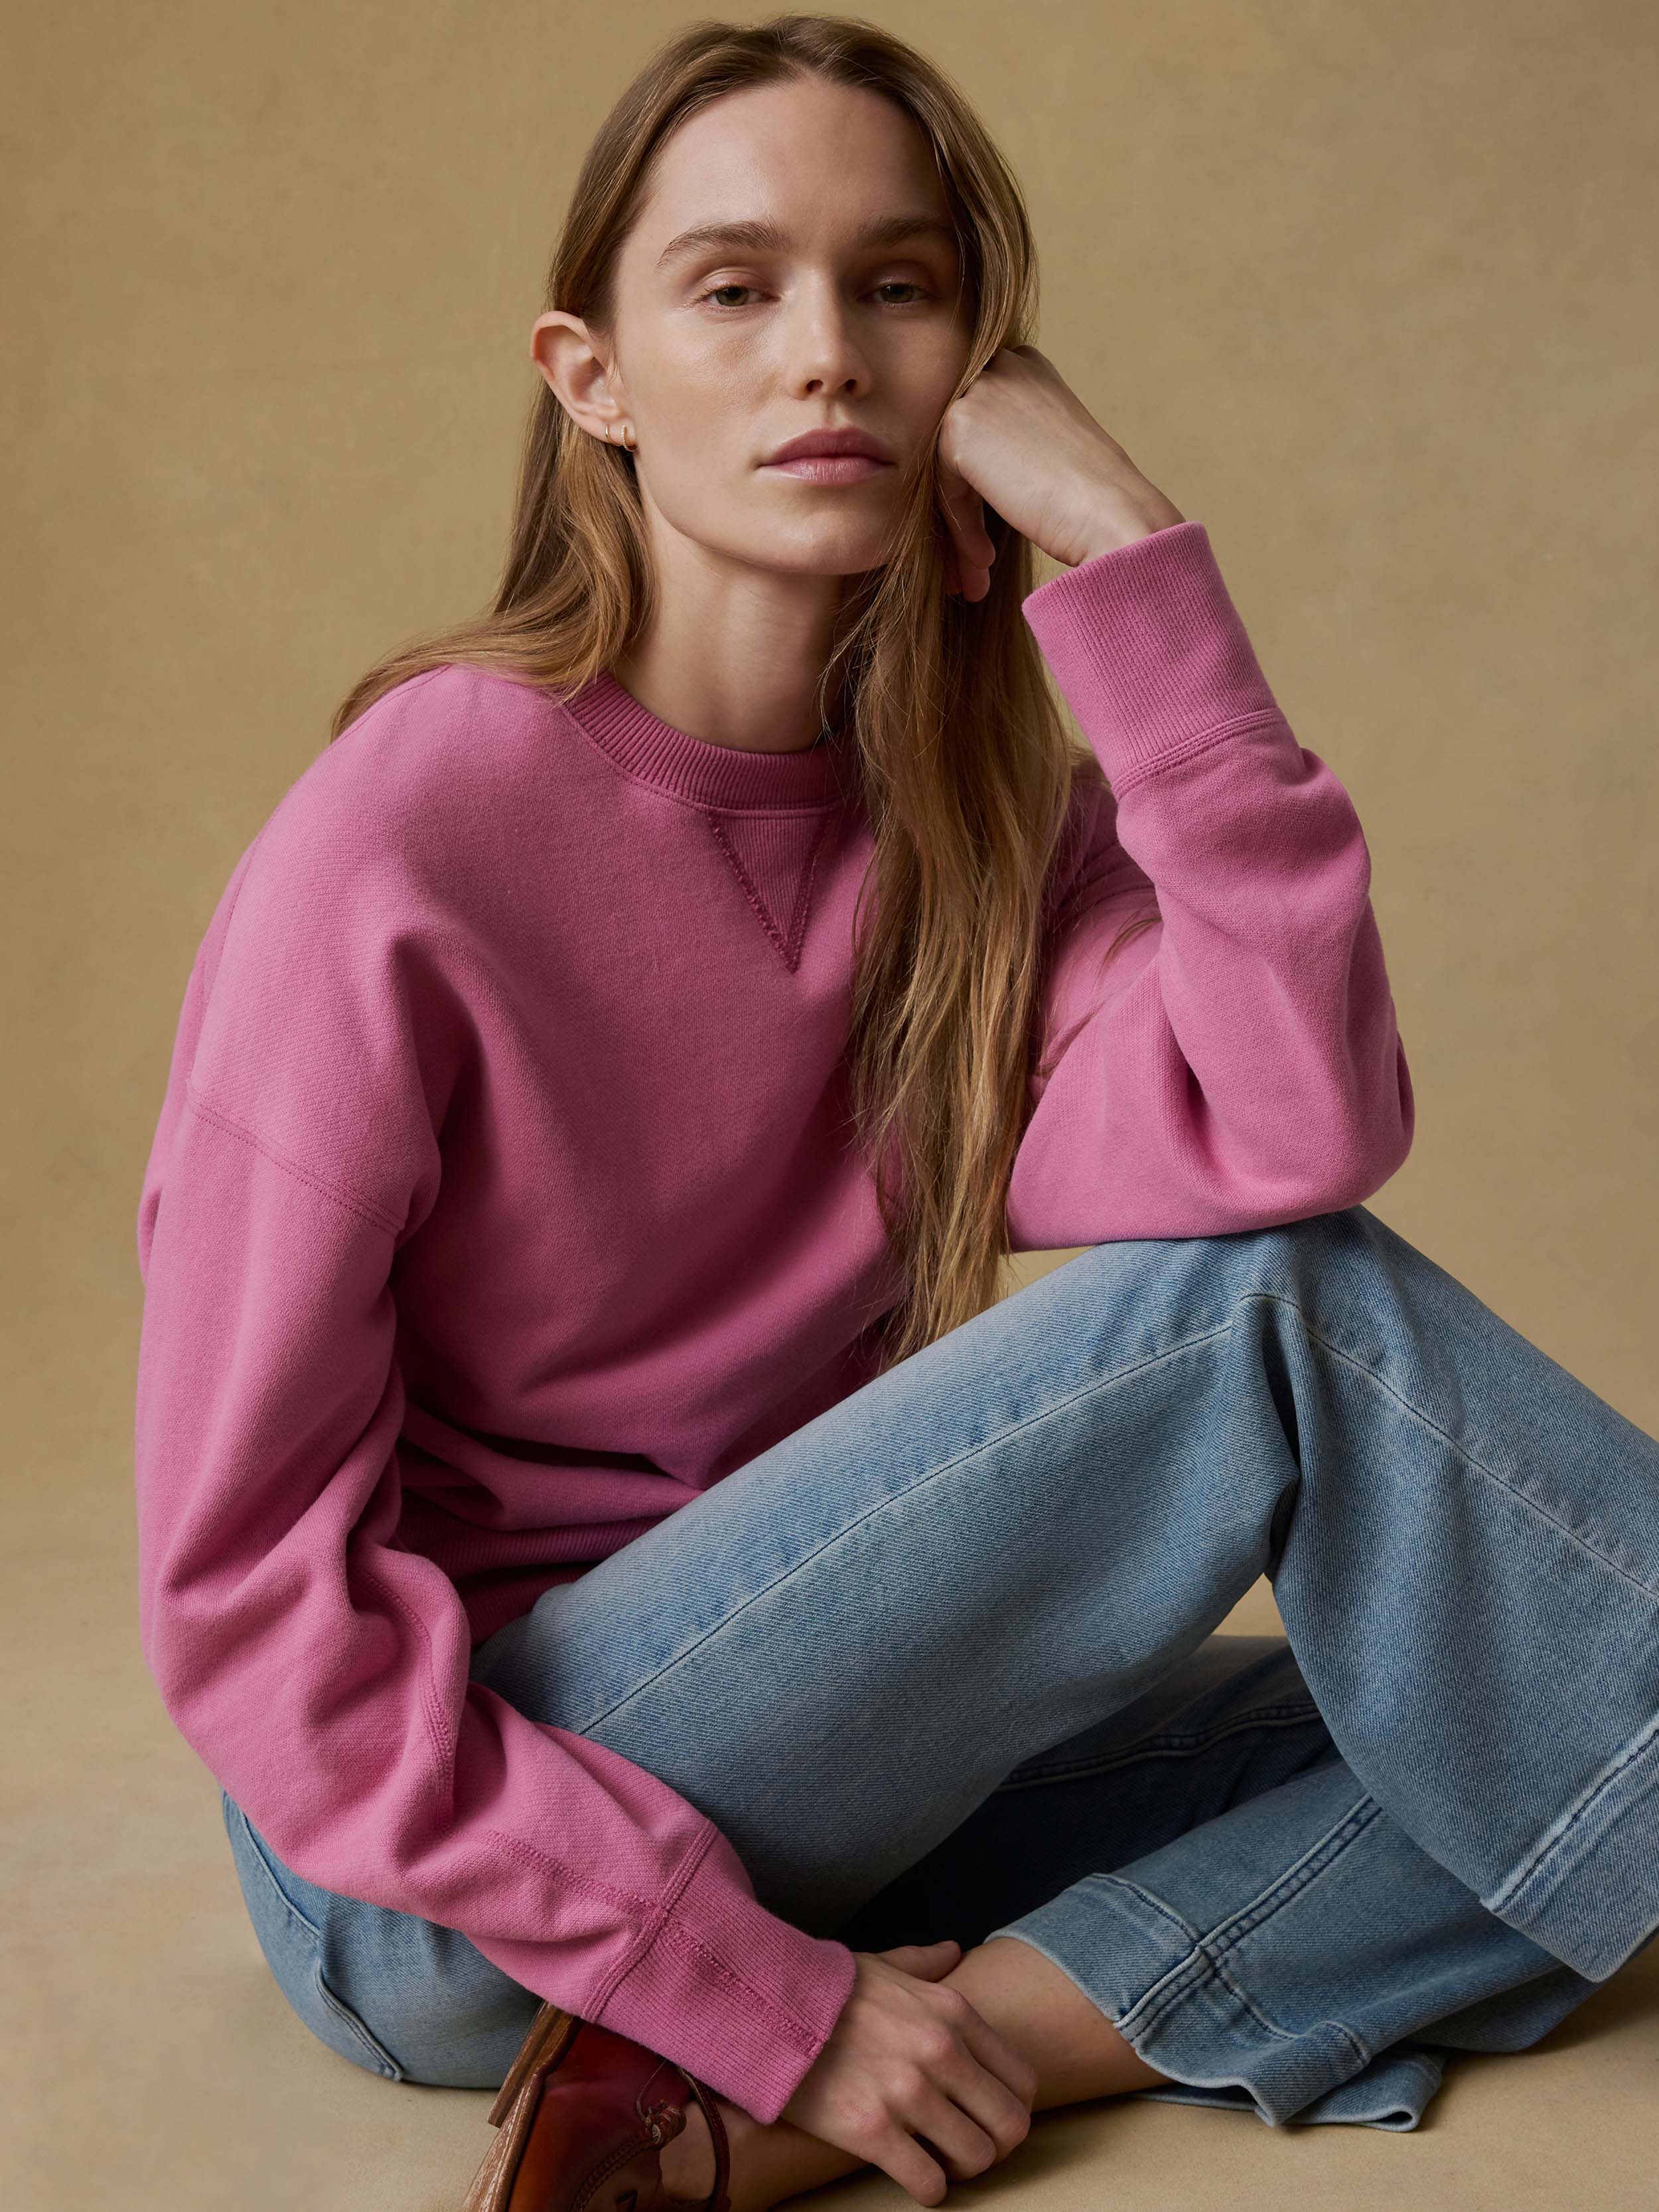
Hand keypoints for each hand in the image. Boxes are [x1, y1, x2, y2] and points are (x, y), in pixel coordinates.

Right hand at [779, 1939, 1038, 2205]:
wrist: (766, 2006)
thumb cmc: (826, 1989)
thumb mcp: (884, 1964)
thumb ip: (925, 1964)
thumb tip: (953, 1952)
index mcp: (952, 2012)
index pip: (1021, 2080)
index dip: (1009, 2107)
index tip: (985, 2115)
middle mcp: (941, 2050)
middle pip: (1009, 2125)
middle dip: (994, 2144)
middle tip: (965, 2145)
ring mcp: (908, 2092)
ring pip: (976, 2159)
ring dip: (960, 2168)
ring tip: (937, 2159)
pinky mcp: (872, 2130)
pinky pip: (929, 2184)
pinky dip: (927, 2189)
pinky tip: (912, 2174)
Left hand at [933, 343, 1185, 598]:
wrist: (1112, 512)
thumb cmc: (1092, 495)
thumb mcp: (1049, 447)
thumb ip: (1009, 440)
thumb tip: (970, 468)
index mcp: (1027, 366)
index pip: (980, 424)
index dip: (980, 481)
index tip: (990, 528)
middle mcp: (1002, 366)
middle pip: (959, 446)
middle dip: (965, 507)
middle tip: (976, 560)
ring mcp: (978, 391)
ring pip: (948, 471)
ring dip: (961, 527)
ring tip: (978, 572)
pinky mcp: (958, 425)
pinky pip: (943, 487)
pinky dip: (961, 528)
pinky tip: (983, 561)